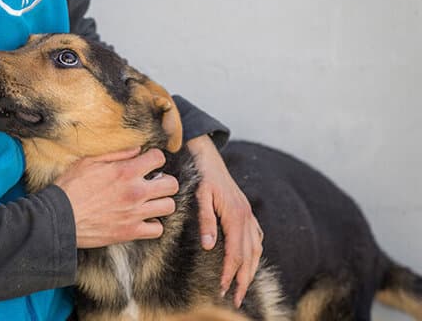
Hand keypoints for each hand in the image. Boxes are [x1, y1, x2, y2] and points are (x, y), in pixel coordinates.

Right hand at [55, 148, 179, 248]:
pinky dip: (153, 224)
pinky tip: (143, 219)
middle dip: (164, 181)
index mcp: (126, 171)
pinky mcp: (131, 232)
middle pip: (171, 184)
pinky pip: (158, 229)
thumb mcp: (89, 161)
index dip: (154, 159)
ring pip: (169, 206)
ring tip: (150, 201)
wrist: (60, 217)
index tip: (147, 164)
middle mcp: (136, 191)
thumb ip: (116, 154)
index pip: (159, 158)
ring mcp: (135, 213)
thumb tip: (138, 149)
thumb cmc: (70, 187)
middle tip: (152, 183)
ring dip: (161, 202)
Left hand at [187, 135, 262, 307]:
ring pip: (255, 249)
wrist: (209, 157)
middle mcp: (246, 217)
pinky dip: (255, 253)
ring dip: (251, 270)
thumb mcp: (200, 196)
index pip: (235, 253)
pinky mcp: (247, 212)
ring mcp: (249, 215)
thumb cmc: (202, 176)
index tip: (222, 289)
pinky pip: (256, 238)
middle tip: (236, 300)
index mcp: (236, 215)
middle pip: (249, 256)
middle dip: (243, 280)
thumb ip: (206, 220)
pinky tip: (251, 261)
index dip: (229, 273)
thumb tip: (209, 246)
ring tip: (243, 288)